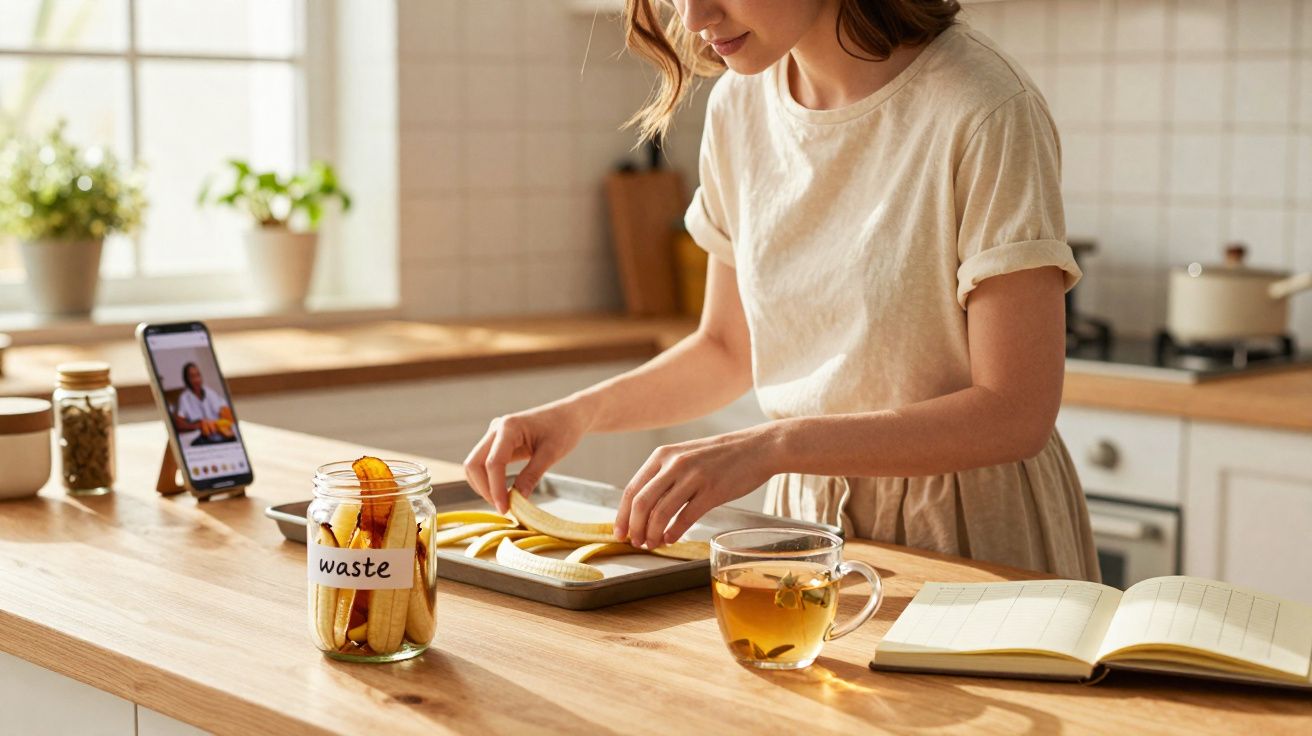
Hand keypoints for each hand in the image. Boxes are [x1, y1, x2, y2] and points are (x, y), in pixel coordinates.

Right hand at [463, 400, 590, 513]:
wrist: (570, 415)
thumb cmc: (564, 429)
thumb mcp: (551, 454)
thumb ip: (532, 476)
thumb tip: (517, 500)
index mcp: (509, 427)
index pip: (493, 463)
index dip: (495, 489)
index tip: (505, 509)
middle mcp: (496, 429)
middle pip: (474, 464)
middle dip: (485, 489)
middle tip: (503, 508)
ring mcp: (494, 436)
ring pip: (475, 465)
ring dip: (484, 486)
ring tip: (503, 502)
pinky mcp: (497, 443)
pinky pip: (484, 464)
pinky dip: (489, 480)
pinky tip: (503, 492)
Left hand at [615, 425, 780, 549]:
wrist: (757, 447)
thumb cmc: (720, 456)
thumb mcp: (685, 456)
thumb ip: (664, 475)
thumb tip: (643, 508)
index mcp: (663, 455)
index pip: (632, 490)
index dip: (622, 515)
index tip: (619, 533)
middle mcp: (674, 464)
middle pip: (641, 503)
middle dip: (635, 528)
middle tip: (637, 543)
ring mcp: (693, 477)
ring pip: (661, 513)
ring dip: (652, 534)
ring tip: (653, 544)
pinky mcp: (712, 491)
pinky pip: (685, 517)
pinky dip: (673, 533)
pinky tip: (670, 540)